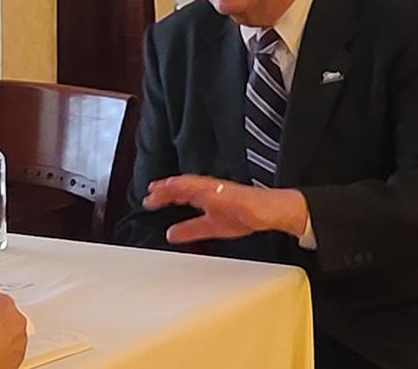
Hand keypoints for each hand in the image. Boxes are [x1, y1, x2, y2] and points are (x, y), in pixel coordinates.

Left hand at [143, 175, 307, 243]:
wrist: (270, 212)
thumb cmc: (244, 215)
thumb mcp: (210, 226)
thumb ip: (190, 228)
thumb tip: (170, 234)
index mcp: (202, 195)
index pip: (177, 193)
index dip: (162, 195)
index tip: (147, 200)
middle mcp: (207, 189)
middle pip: (181, 186)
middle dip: (164, 190)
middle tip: (149, 196)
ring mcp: (218, 189)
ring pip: (192, 184)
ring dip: (175, 186)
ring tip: (161, 190)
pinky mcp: (229, 193)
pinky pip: (212, 189)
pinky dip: (197, 189)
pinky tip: (186, 191)